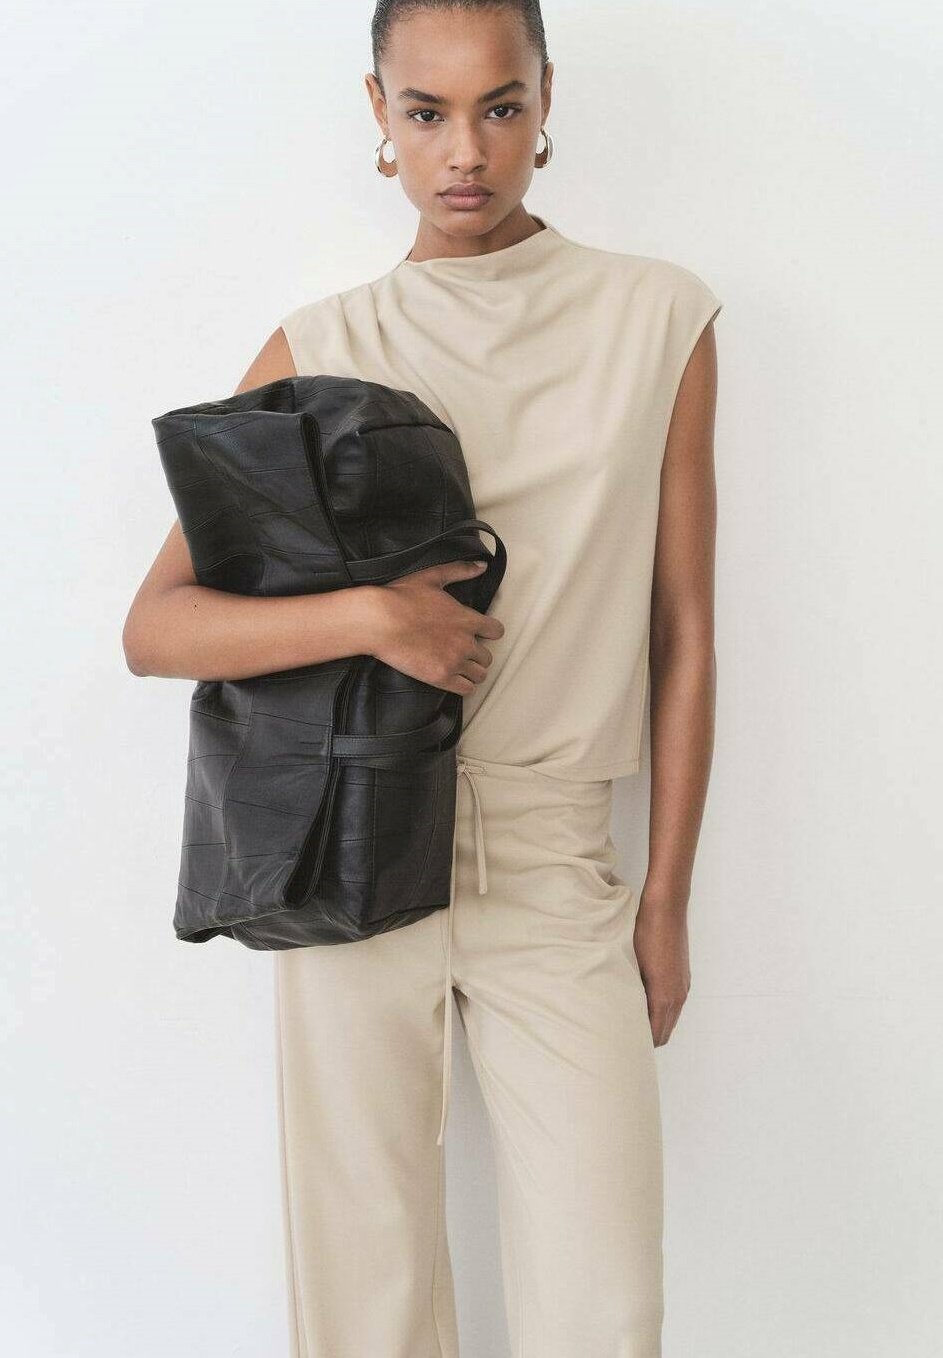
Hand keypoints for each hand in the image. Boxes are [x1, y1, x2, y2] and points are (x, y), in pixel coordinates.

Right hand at [369, 560, 504, 695]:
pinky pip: (467, 689)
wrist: (380, 621)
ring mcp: (454, 661)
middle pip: (487, 657)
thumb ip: (460, 571)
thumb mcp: (433, 577)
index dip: (490, 633)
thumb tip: (481, 566)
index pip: (496, 631)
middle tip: (464, 653)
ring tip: (461, 668)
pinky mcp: (441, 677)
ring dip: (472, 672)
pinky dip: (464, 686)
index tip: (481, 634)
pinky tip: (454, 680)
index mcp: (466, 619)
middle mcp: (465, 642)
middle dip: (478, 655)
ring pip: (479, 675)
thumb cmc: (402, 598)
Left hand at [633, 890, 691, 1045]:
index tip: (624, 1045)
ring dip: (656, 1024)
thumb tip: (623, 1012)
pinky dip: (662, 1010)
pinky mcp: (683, 977)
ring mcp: (683, 986)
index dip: (641, 1044)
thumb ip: (631, 993)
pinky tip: (644, 1001)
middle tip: (625, 1037)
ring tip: (632, 1021)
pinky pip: (674, 1004)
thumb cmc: (645, 933)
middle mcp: (678, 995)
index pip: (656, 1035)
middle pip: (665, 1032)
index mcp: (665, 997)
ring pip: (670, 1018)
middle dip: (648, 1038)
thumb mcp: (632, 965)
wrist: (666, 909)